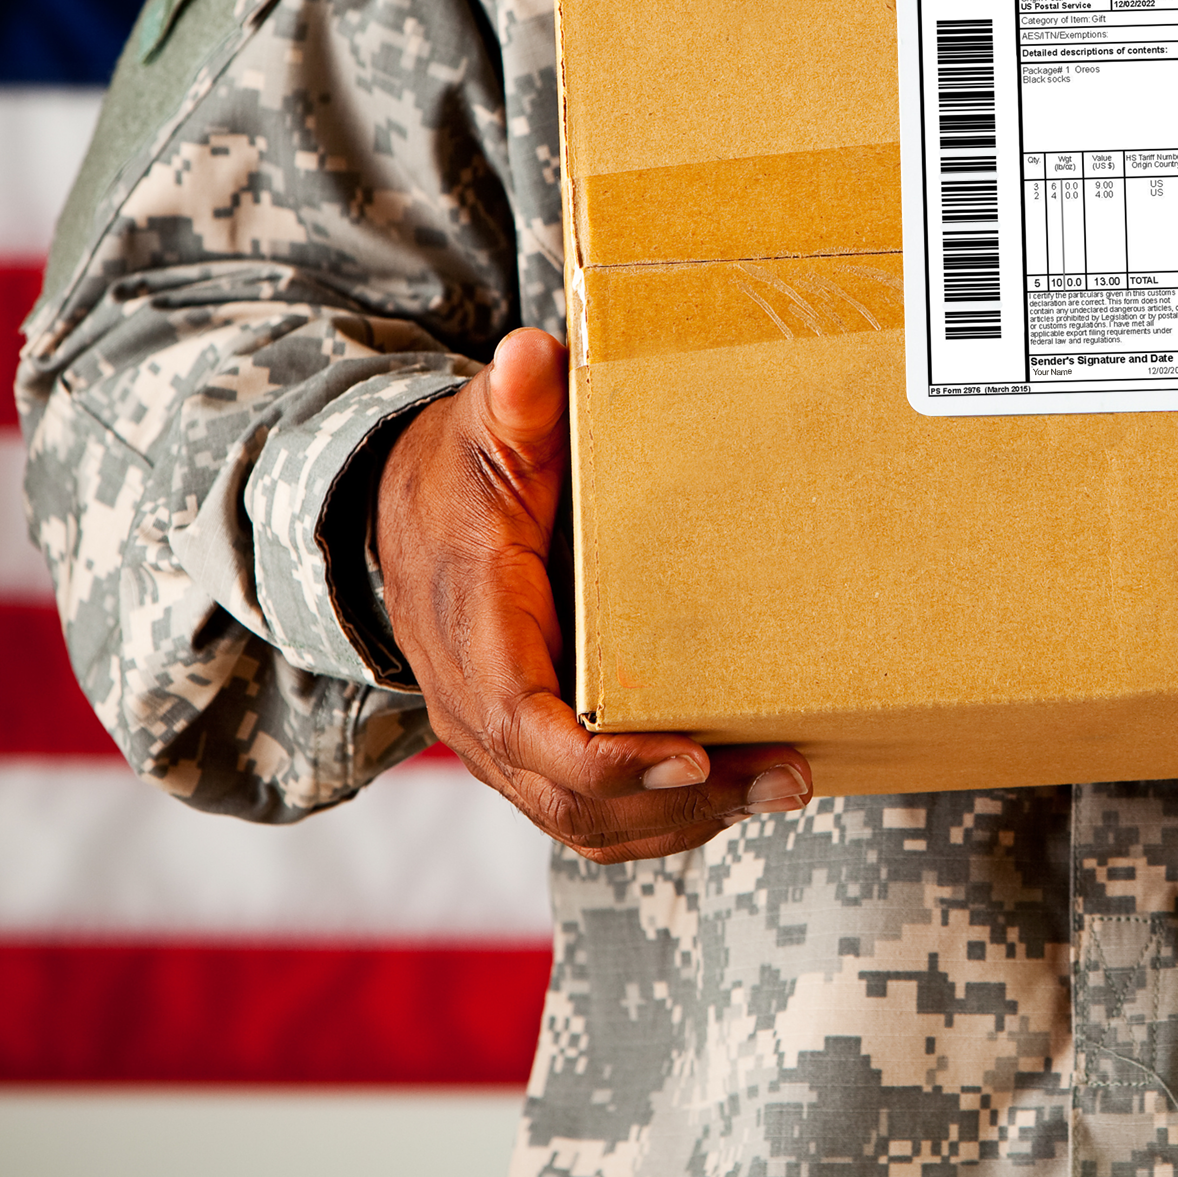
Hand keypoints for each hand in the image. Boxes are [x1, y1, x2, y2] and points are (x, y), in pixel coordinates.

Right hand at [376, 327, 809, 861]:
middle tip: (785, 774)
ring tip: (782, 784)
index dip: (606, 758)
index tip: (690, 755)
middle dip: (680, 800)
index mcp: (474, 632)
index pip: (529, 725)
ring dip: (685, 819)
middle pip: (572, 797)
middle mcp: (477, 706)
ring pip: (585, 821)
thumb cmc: (452, 473)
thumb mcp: (483, 428)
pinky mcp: (527, 751)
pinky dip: (661, 820)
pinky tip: (736, 792)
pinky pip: (588, 814)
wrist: (392, 519)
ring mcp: (499, 740)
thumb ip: (514, 402)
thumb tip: (533, 355)